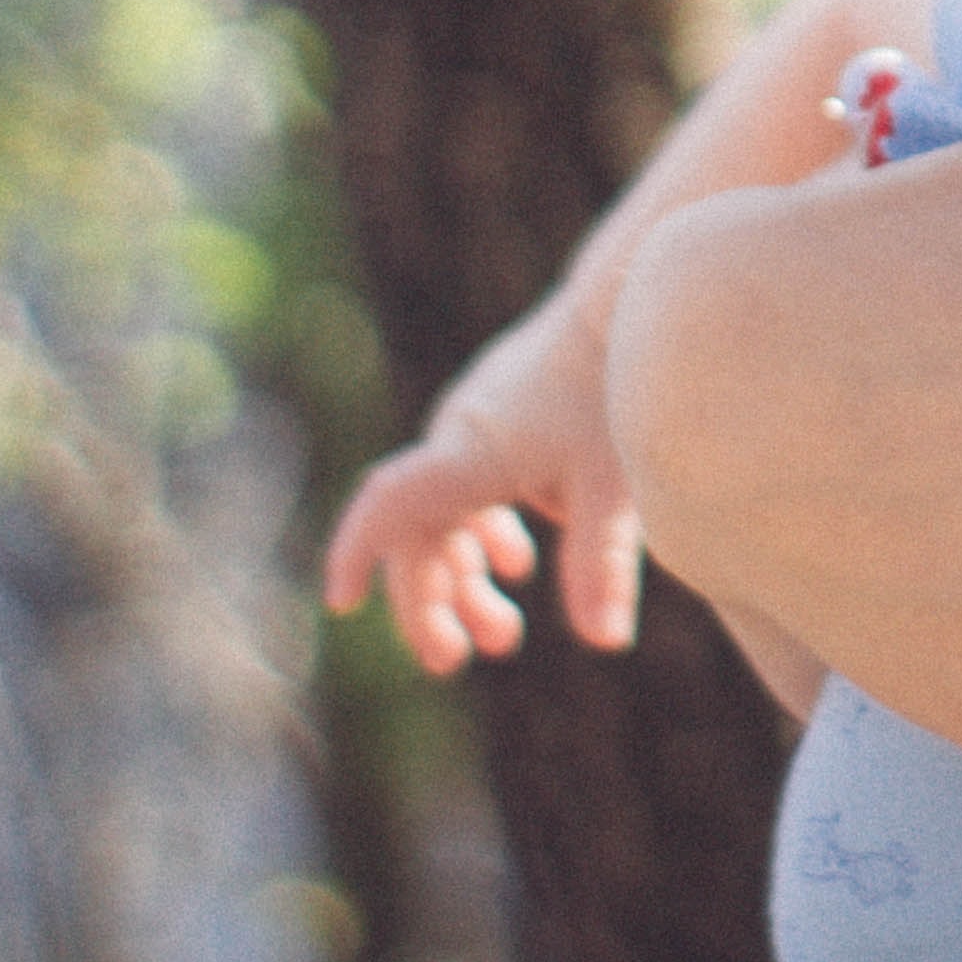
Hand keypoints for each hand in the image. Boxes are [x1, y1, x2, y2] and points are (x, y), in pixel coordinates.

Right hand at [319, 298, 635, 674]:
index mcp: (470, 453)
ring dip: (462, 579)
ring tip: (502, 635)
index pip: (390, 504)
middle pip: (415, 535)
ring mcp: (475, 430)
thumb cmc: (613, 388)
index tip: (341, 601)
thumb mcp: (615, 482)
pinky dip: (483, 536)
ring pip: (443, 519)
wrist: (620, 301)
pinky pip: (467, 491)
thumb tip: (606, 643)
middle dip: (427, 604)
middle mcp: (458, 441)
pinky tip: (516, 565)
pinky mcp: (498, 422)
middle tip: (453, 660)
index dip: (359, 552)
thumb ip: (603, 562)